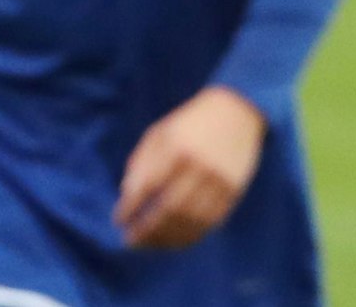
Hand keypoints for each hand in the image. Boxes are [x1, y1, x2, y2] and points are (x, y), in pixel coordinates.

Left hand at [113, 87, 266, 249]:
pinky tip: (174, 240)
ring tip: (149, 244)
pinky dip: (189, 236)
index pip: (148, 185)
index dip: (131, 206)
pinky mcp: (234, 192)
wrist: (237, 111)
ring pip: (190, 221)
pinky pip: (209, 223)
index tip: (118, 220)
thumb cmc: (190, 122)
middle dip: (146, 230)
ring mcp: (219, 181)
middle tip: (130, 241)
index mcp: (176, 146)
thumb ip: (141, 161)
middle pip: (169, 208)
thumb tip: (127, 195)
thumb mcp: (160, 132)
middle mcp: (199, 165)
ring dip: (166, 238)